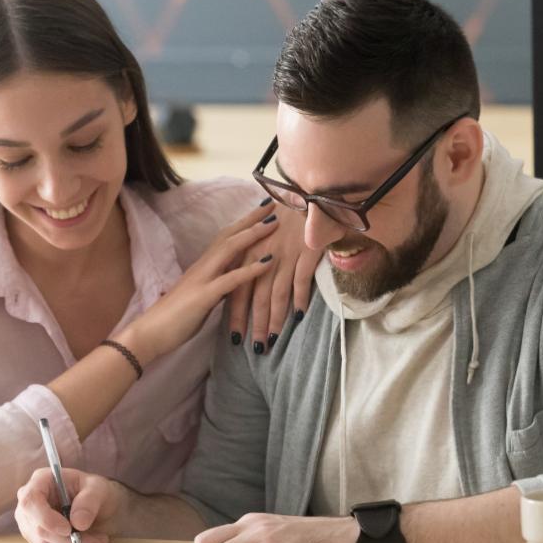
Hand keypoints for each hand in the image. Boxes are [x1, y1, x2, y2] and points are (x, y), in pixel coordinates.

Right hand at [15, 466, 122, 542]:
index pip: (30, 501)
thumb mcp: (99, 489)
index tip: (68, 529)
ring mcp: (31, 522)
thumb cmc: (94, 491)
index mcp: (41, 481)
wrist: (98, 506)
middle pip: (38, 527)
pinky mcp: (37, 538)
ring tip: (97, 542)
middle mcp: (30, 502)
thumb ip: (89, 502)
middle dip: (68, 539)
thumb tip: (78, 523)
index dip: (45, 518)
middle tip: (96, 542)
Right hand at [123, 201, 279, 363]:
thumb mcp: (200, 298)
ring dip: (253, 234)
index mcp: (202, 267)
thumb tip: (231, 284)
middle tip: (274, 203)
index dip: (243, 223)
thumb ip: (215, 287)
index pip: (224, 238)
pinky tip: (269, 262)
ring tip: (274, 222)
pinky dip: (251, 269)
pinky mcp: (204, 296)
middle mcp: (202, 267)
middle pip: (229, 235)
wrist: (149, 333)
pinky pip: (231, 279)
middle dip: (251, 219)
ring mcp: (202, 279)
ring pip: (229, 249)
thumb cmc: (172, 319)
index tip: (262, 211)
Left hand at [228, 202, 319, 351]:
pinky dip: (300, 299)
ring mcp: (284, 255)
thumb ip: (253, 263)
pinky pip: (301, 280)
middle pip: (256, 297)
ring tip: (273, 340)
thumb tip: (247, 288)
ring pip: (276, 294)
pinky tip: (298, 316)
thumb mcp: (261, 239)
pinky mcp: (305, 252)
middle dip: (255, 325)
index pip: (238, 290)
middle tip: (255, 349)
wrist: (306, 194)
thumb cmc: (284, 219)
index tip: (235, 337)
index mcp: (248, 254)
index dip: (236, 315)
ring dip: (275, 319)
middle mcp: (263, 257)